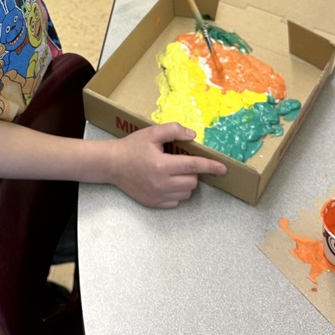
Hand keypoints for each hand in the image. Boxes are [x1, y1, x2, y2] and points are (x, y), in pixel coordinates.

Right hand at [108, 123, 226, 207]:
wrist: (111, 165)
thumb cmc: (131, 147)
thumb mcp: (151, 133)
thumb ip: (173, 130)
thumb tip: (192, 136)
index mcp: (162, 165)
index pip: (193, 165)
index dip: (210, 166)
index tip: (223, 168)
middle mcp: (161, 183)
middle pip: (192, 181)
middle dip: (192, 172)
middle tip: (180, 163)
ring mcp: (157, 195)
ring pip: (186, 193)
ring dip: (186, 183)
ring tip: (173, 172)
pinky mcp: (153, 203)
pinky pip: (175, 201)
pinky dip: (176, 192)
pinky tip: (166, 182)